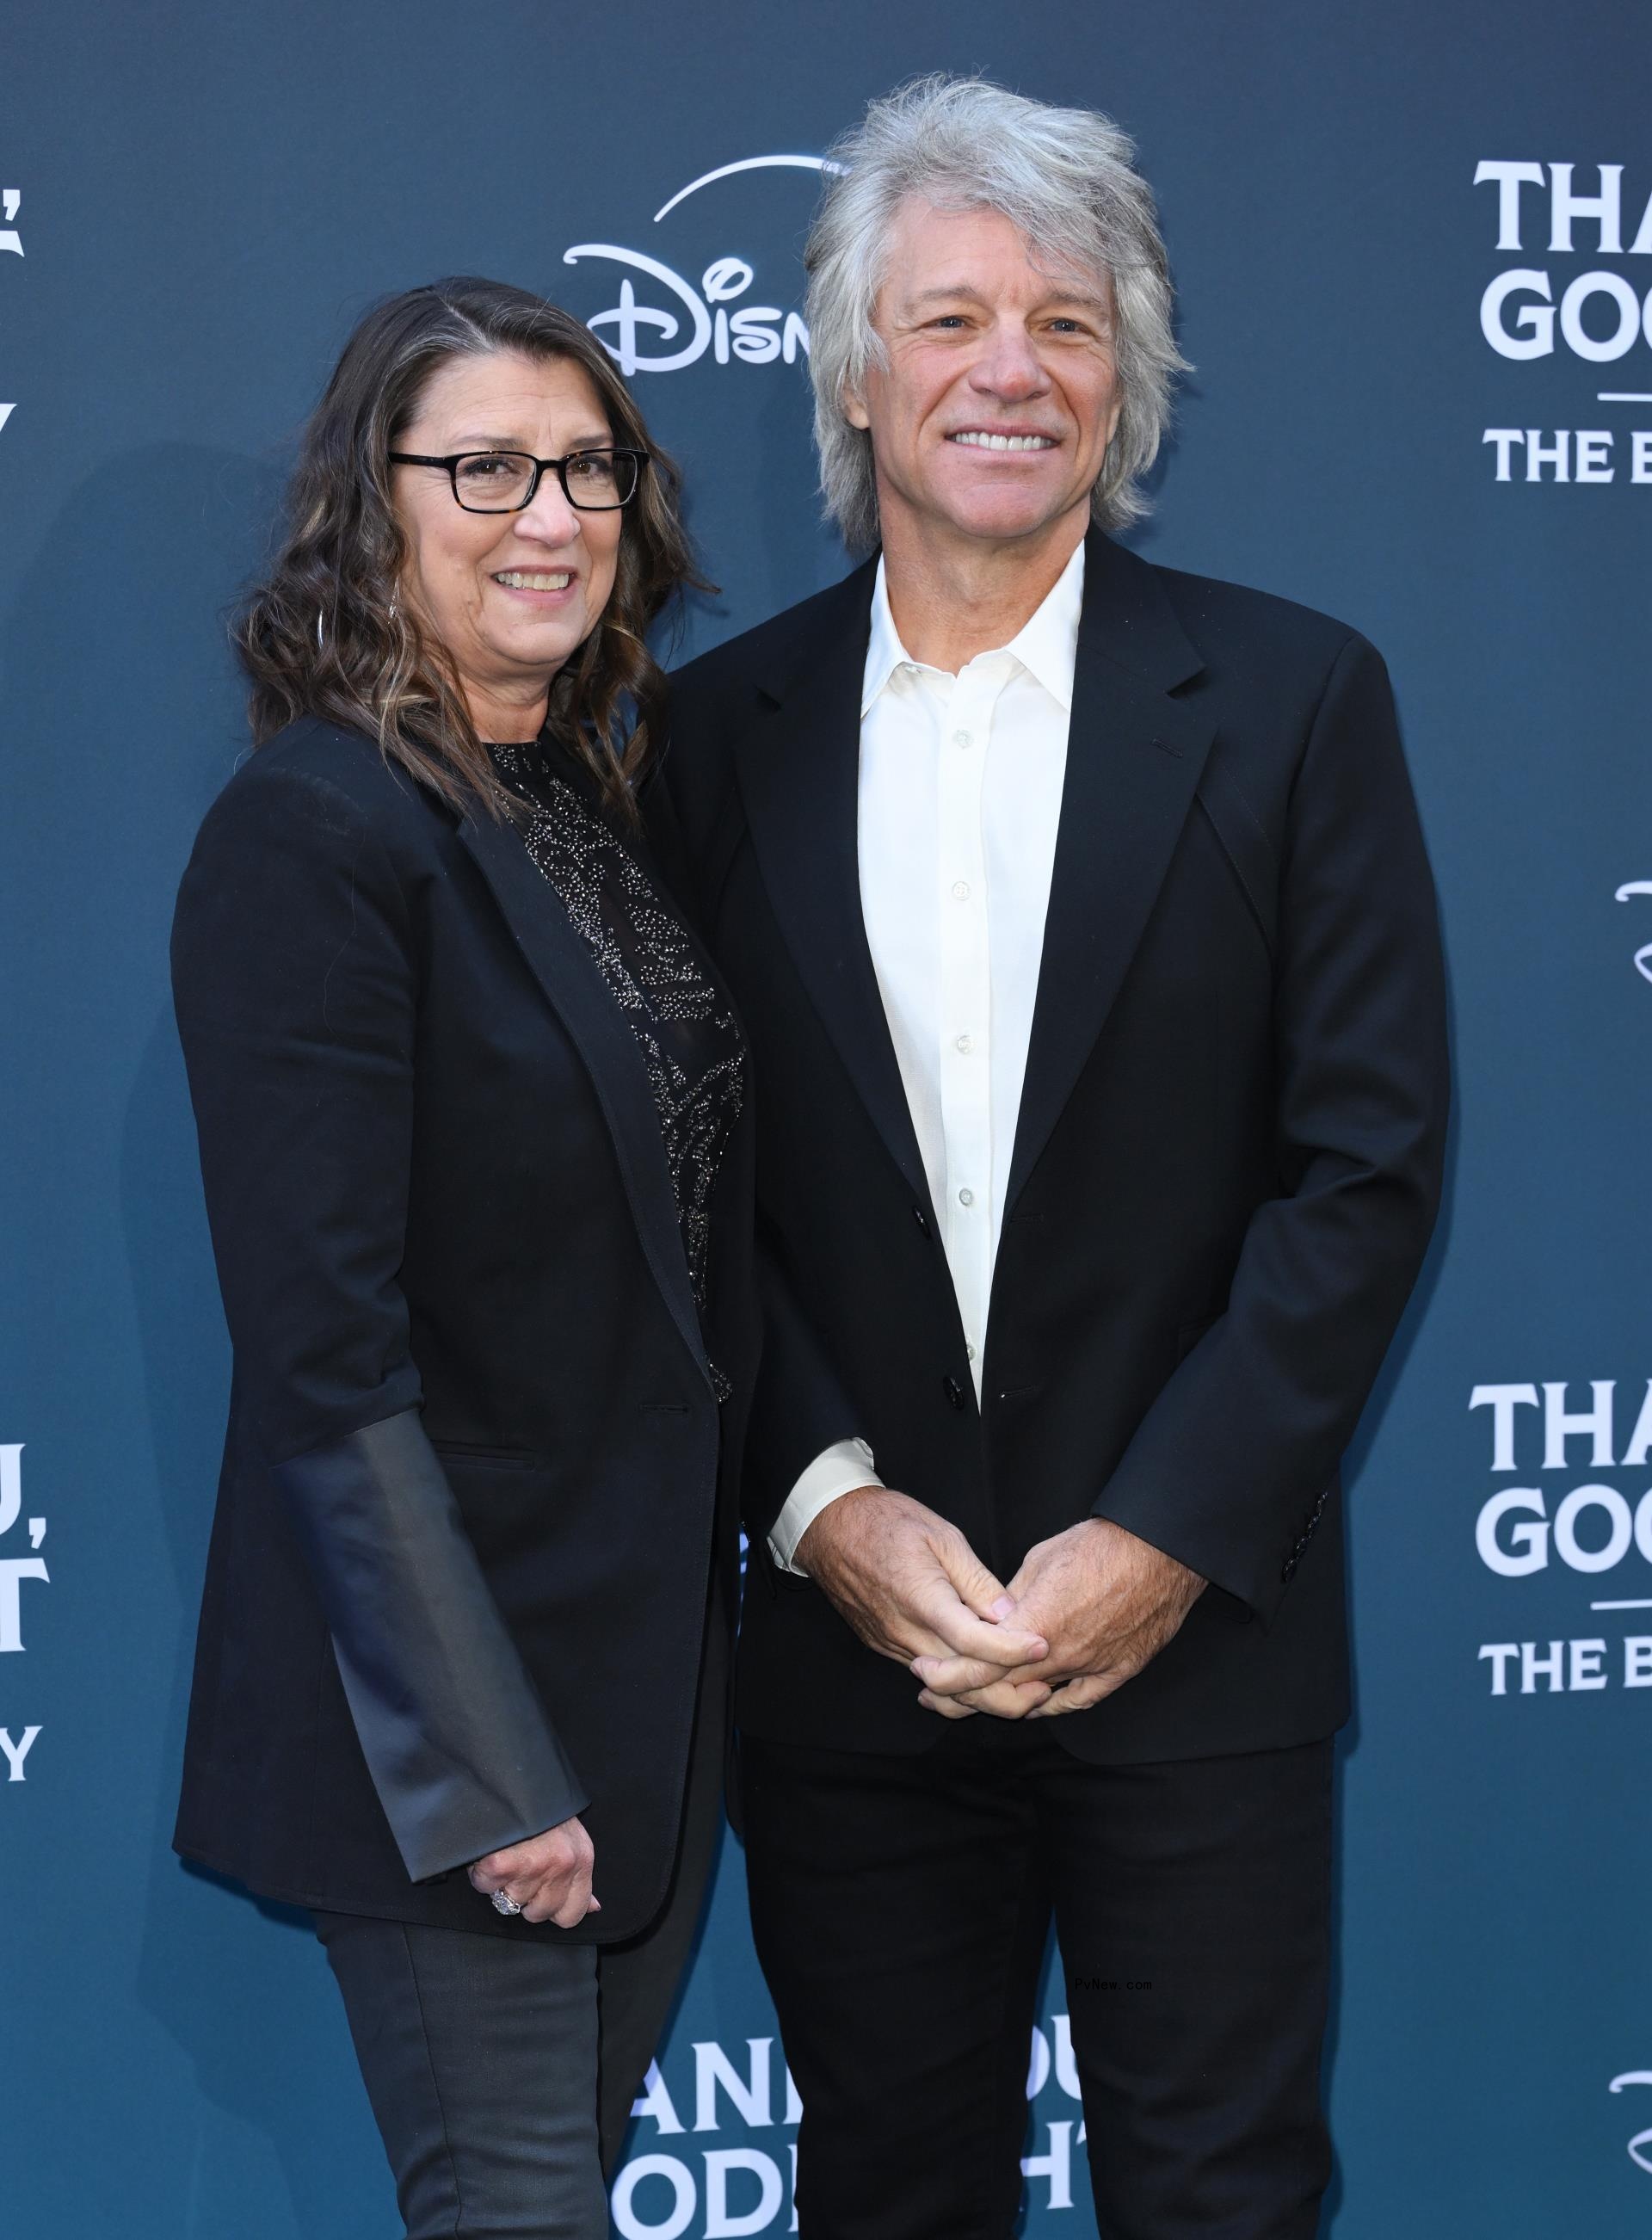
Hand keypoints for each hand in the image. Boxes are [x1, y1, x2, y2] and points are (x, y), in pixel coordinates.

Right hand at [467, 1814, 597, 1926]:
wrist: (513, 1777)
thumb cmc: (542, 1808)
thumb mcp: (572, 1839)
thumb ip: (579, 1878)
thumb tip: (594, 1907)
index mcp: (582, 1859)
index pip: (572, 1914)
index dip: (552, 1910)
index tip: (541, 1894)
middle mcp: (562, 1866)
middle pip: (538, 1913)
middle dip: (524, 1896)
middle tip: (520, 1866)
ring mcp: (533, 1866)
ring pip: (510, 1902)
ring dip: (502, 1883)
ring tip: (506, 1852)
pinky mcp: (502, 1864)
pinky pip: (486, 1887)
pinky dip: (481, 1872)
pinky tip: (491, 1851)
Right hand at [797, 1486, 1049, 1711]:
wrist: (831, 1527)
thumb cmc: (886, 1522)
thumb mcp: (942, 1536)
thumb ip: (977, 1581)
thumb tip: (1010, 1614)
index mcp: (923, 1600)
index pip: (973, 1643)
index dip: (1011, 1652)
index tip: (1042, 1647)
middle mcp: (905, 1632)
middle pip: (961, 1682)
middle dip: (1005, 1692)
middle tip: (1043, 1687)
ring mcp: (892, 1644)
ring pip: (944, 1686)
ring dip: (983, 1692)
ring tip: (1022, 1685)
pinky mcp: (885, 1646)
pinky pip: (927, 1674)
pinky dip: (957, 1681)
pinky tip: (982, 1672)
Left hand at [912, 1518, 1205, 1719]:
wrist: (1160, 1551)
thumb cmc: (1100, 1546)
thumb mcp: (1039, 1561)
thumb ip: (1010, 1598)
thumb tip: (990, 1617)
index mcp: (1034, 1626)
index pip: (978, 1665)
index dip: (946, 1675)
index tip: (925, 1674)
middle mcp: (1059, 1656)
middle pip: (1000, 1691)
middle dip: (962, 1695)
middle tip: (935, 1695)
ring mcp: (1090, 1668)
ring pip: (1035, 1700)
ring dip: (1001, 1702)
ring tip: (974, 1702)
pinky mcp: (1118, 1671)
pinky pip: (1078, 1700)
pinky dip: (1050, 1705)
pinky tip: (1033, 1706)